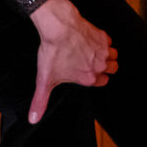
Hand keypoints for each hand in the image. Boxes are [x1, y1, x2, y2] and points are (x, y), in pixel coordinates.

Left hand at [27, 0, 116, 124]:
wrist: (58, 28)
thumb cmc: (52, 52)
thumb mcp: (44, 80)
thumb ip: (40, 101)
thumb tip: (33, 119)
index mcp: (89, 78)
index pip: (103, 82)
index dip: (96, 78)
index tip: (88, 74)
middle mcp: (99, 65)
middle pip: (112, 69)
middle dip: (105, 67)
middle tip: (93, 63)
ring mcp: (103, 50)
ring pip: (113, 55)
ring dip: (107, 55)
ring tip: (94, 53)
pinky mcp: (102, 36)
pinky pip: (109, 42)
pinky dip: (103, 42)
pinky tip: (92, 41)